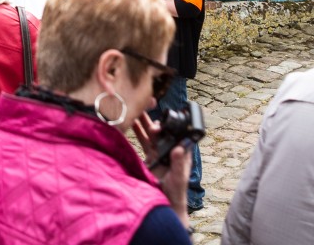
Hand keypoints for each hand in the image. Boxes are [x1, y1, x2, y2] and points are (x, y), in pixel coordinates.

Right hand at [136, 112, 189, 226]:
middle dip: (154, 122)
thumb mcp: (179, 178)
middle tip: (145, 113)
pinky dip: (138, 131)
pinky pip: (144, 141)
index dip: (170, 124)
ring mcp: (159, 152)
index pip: (177, 133)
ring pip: (151, 134)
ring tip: (138, 111)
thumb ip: (179, 163)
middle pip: (162, 131)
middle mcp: (169, 149)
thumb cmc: (176, 191)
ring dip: (145, 123)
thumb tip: (179, 148)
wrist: (165, 202)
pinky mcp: (150, 156)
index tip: (164, 118)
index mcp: (180, 151)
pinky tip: (133, 123)